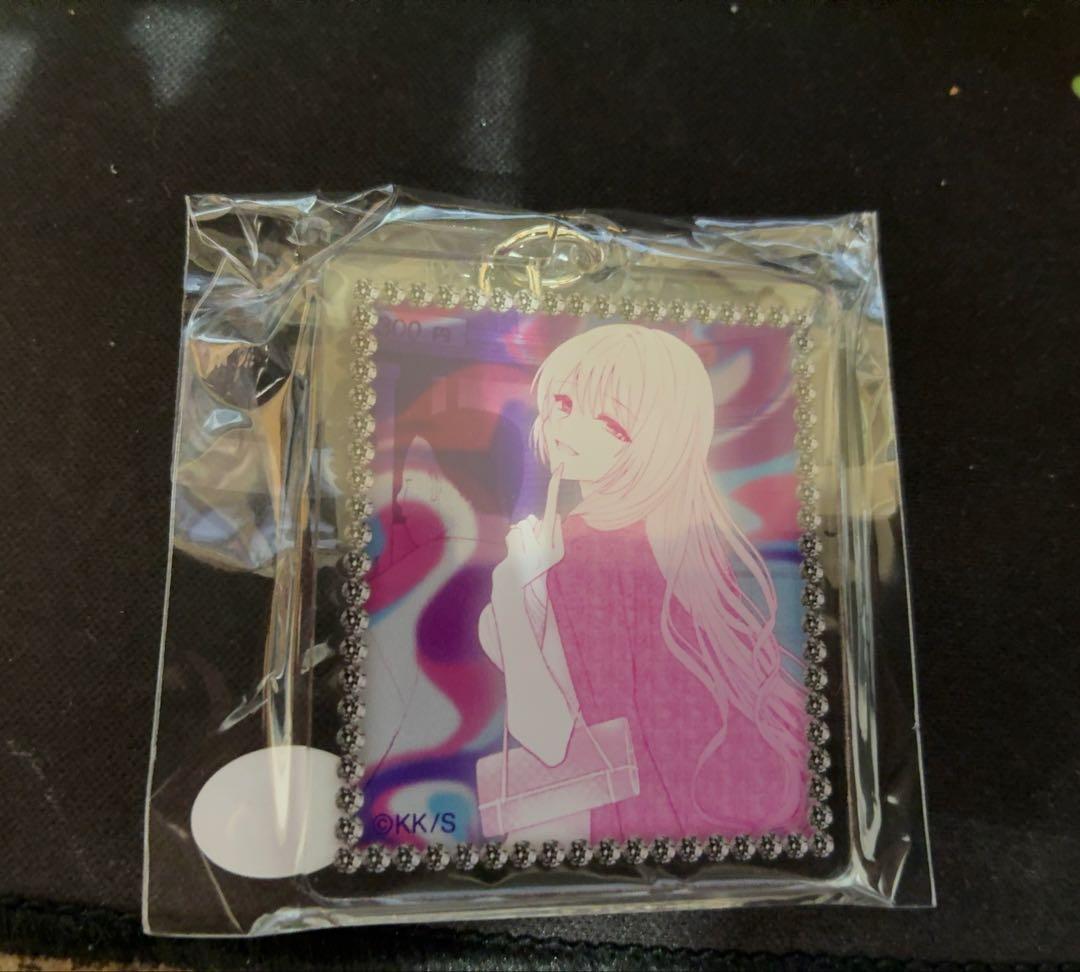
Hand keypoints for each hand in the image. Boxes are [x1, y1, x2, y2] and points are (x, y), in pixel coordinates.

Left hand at [493, 464, 563, 591]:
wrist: (520, 590)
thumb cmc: (533, 566)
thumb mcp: (549, 551)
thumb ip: (551, 531)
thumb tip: (550, 515)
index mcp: (557, 543)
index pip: (555, 509)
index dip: (556, 487)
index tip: (560, 466)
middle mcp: (548, 547)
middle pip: (529, 521)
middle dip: (524, 530)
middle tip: (525, 549)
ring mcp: (534, 553)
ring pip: (520, 526)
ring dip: (515, 537)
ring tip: (519, 553)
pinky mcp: (520, 557)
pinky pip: (512, 535)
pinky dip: (510, 542)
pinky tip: (513, 555)